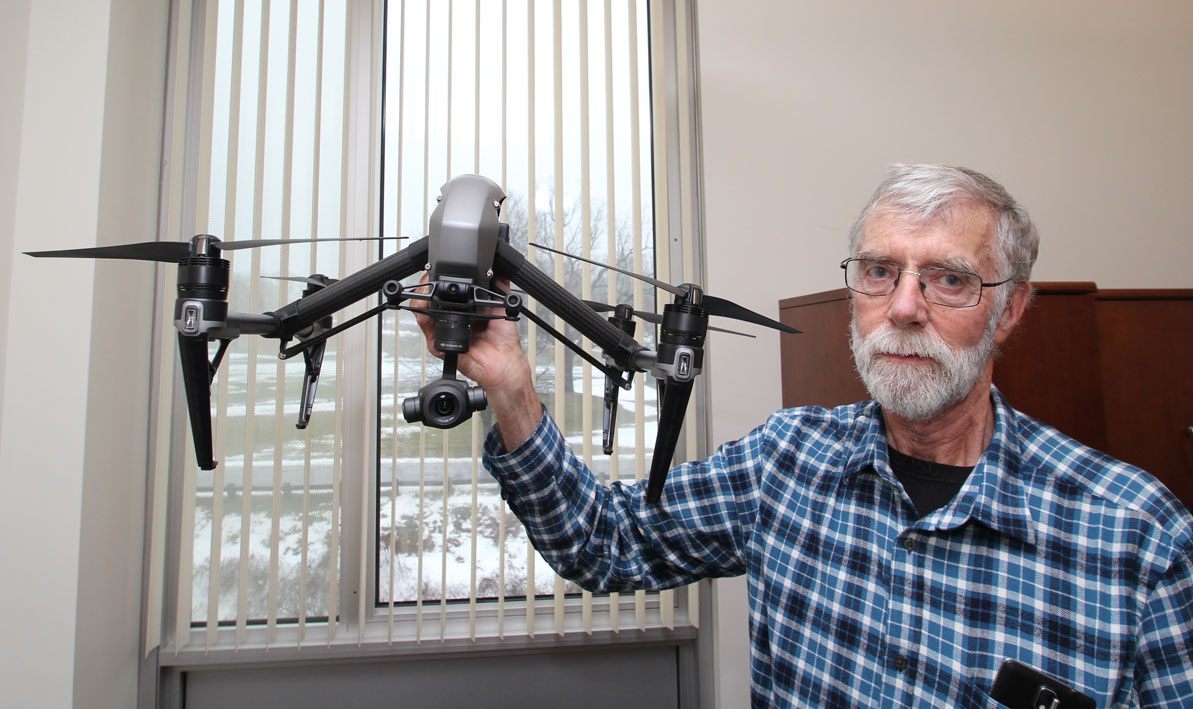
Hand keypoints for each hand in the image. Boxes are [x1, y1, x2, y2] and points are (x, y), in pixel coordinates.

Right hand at [413, 274, 540, 447]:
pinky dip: (423, 318)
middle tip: (428, 279)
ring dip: (421, 300)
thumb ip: (500, 287)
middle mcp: (452, 319)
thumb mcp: (504, 305)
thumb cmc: (504, 339)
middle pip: (429, 301)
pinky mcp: (439, 345)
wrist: (503, 362)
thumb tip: (499, 268)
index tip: (436, 269)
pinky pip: (427, 330)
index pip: (445, 293)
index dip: (438, 281)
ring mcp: (444, 331)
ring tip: (425, 292)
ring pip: (423, 313)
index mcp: (465, 309)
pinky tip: (426, 311)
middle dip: (425, 288)